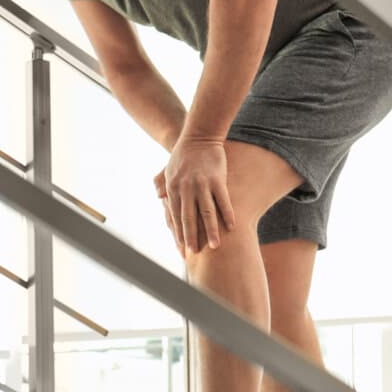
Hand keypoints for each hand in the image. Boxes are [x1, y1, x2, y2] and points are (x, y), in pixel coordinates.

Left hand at [154, 137, 235, 255]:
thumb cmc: (183, 155)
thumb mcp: (168, 169)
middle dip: (191, 238)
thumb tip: (159, 199)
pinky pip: (223, 200)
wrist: (198, 136)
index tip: (182, 250)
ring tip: (215, 247)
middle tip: (194, 254)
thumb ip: (163, 184)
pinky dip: (227, 214)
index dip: (178, 234)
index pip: (175, 217)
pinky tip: (232, 227)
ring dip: (211, 231)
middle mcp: (186, 189)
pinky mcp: (217, 179)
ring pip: (207, 213)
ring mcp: (202, 184)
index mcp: (173, 189)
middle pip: (189, 219)